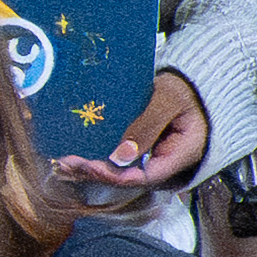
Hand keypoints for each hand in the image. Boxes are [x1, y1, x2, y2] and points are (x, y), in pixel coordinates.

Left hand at [55, 68, 214, 199]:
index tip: (93, 167)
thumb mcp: (169, 99)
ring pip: (121, 171)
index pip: (149, 176)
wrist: (193, 80)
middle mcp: (166, 160)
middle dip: (98, 173)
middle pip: (130, 177)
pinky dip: (96, 159)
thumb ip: (148, 125)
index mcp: (183, 153)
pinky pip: (117, 159)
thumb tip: (121, 156)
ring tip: (63, 163)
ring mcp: (153, 156)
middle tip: (69, 163)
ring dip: (92, 169)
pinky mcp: (140, 148)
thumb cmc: (186, 86)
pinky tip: (72, 159)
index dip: (119, 176)